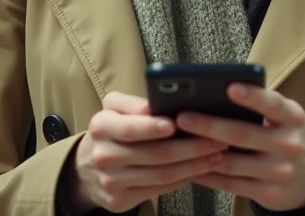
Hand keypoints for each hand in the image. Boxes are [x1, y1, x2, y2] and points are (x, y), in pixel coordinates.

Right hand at [66, 92, 227, 213]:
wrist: (86, 167)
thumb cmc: (112, 129)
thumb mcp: (113, 108)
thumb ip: (133, 102)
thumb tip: (156, 105)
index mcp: (101, 126)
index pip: (130, 128)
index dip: (153, 127)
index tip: (175, 123)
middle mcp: (103, 156)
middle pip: (155, 154)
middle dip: (191, 146)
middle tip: (218, 138)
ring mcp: (111, 182)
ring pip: (162, 175)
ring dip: (194, 165)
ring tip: (216, 154)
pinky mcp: (119, 201)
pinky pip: (159, 189)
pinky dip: (183, 178)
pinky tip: (198, 169)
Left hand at [177, 84, 304, 210]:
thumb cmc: (288, 134)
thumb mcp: (286, 116)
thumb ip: (261, 105)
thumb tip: (218, 94)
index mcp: (292, 118)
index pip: (272, 104)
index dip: (252, 97)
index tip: (230, 87)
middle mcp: (289, 145)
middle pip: (243, 134)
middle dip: (209, 125)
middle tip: (183, 117)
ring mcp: (279, 172)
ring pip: (232, 163)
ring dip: (201, 152)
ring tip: (178, 142)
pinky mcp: (269, 193)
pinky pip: (231, 184)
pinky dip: (208, 175)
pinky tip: (191, 166)